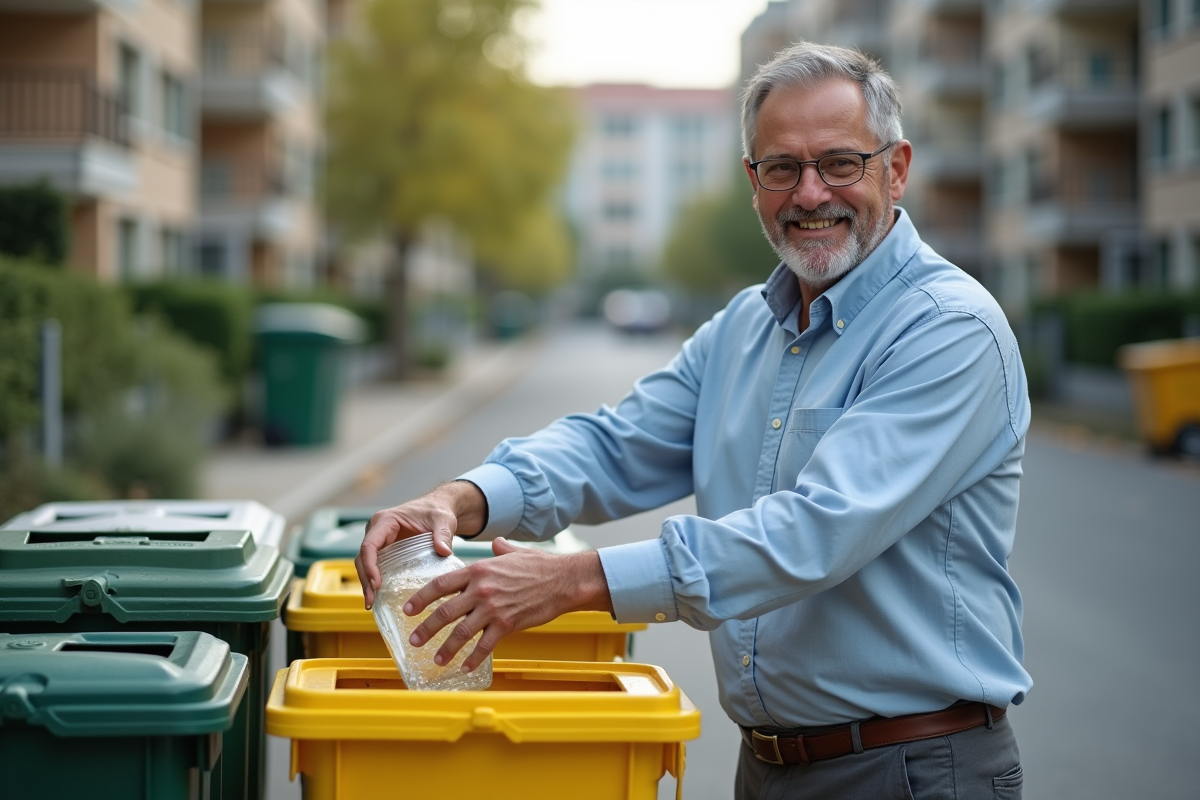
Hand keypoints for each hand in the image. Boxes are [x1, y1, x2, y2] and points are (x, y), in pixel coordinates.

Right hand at [354, 481, 486, 608]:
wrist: (437, 509)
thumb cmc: (437, 512)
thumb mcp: (443, 520)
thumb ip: (443, 534)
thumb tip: (443, 551)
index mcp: (385, 520)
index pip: (369, 545)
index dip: (370, 565)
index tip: (377, 584)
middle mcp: (376, 530)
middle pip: (363, 557)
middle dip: (365, 579)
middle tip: (371, 600)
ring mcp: (379, 540)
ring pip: (365, 563)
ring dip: (366, 583)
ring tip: (371, 603)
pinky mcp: (384, 549)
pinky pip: (374, 565)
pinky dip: (373, 580)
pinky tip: (377, 597)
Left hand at [404, 537, 613, 672]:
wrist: (564, 580)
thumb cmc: (541, 565)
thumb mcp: (515, 552)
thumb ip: (501, 549)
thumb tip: (496, 543)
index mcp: (479, 570)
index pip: (440, 585)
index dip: (421, 598)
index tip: (408, 609)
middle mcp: (481, 589)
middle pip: (445, 612)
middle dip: (426, 629)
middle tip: (414, 640)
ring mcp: (493, 608)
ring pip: (461, 632)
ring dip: (446, 648)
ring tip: (436, 659)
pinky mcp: (508, 625)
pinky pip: (484, 646)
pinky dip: (472, 658)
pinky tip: (464, 667)